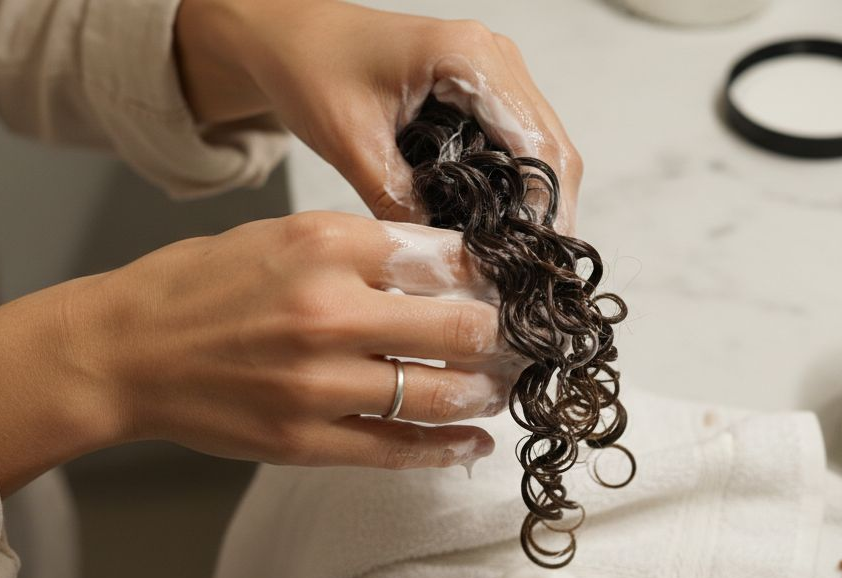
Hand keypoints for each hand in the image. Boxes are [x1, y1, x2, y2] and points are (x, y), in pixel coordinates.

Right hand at [0, 212, 512, 493]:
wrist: (123, 352)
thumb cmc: (199, 286)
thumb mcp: (282, 234)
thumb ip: (364, 246)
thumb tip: (448, 264)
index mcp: (325, 246)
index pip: (444, 256)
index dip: (489, 272)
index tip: (508, 285)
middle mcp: (328, 313)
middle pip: (460, 327)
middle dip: (502, 336)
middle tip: (521, 340)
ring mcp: (318, 384)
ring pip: (440, 393)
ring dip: (486, 392)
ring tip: (499, 388)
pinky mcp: (305, 441)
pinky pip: (398, 450)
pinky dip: (449, 449)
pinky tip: (475, 442)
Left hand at [176, 0, 581, 229]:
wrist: (289, 37)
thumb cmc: (311, 70)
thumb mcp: (350, 142)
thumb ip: (396, 198)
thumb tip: (444, 259)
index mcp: (468, 57)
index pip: (535, 143)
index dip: (543, 209)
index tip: (532, 265)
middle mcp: (494, 57)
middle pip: (552, 148)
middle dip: (547, 214)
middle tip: (532, 276)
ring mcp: (494, 71)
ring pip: (542, 149)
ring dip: (536, 205)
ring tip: (521, 262)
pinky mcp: (482, 90)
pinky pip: (517, 144)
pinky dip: (517, 188)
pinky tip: (502, 229)